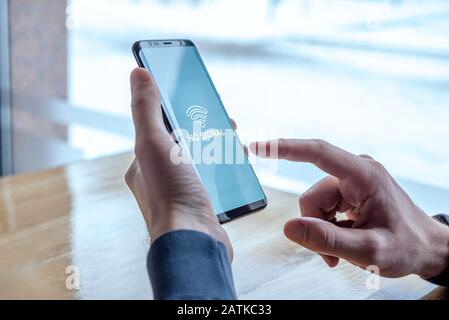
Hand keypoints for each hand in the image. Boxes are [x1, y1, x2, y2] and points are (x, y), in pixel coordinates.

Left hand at [125, 68, 232, 258]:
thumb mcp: (154, 145)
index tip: (197, 97)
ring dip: (217, 147)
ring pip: (202, 161)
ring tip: (234, 139)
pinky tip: (238, 163)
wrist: (195, 242)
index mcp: (144, 163)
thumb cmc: (171, 194)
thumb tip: (138, 73)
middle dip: (204, 128)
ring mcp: (181, 192)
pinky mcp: (202, 204)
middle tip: (225, 119)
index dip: (178, 109)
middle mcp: (160, 178)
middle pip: (184, 143)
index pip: (159, 127)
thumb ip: (145, 109)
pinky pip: (214, 179)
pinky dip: (225, 168)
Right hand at [250, 139, 448, 278]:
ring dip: (321, 232)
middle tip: (331, 255)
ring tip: (340, 253)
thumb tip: (288, 227)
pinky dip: (326, 230)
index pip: (317, 153)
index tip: (258, 147)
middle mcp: (356, 173)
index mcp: (364, 175)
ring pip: (314, 207)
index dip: (285, 148)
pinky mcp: (349, 193)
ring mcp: (352, 183)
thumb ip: (327, 239)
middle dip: (315, 228)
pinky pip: (323, 210)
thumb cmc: (408, 246)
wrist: (427, 249)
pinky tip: (342, 245)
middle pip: (312, 197)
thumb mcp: (369, 250)